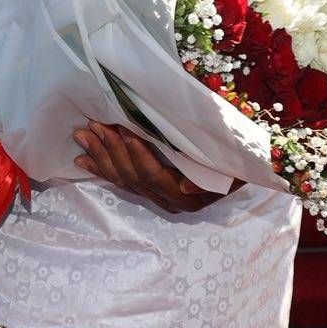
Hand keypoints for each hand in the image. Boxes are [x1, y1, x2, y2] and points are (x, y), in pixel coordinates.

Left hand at [72, 122, 226, 213]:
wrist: (243, 169)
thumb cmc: (238, 160)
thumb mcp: (233, 167)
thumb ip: (212, 177)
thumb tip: (183, 187)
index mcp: (188, 196)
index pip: (154, 175)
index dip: (137, 155)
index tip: (125, 132)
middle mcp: (169, 201)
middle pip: (133, 177)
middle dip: (111, 151)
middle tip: (94, 126)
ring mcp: (157, 197)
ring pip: (122, 179)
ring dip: (101, 156)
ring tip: (83, 136)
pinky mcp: (148, 190)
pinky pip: (120, 181)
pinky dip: (101, 168)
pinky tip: (82, 160)